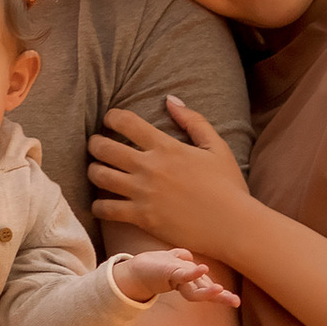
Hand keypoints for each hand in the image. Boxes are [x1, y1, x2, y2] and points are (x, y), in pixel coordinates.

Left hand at [88, 96, 252, 264]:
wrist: (233, 226)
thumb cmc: (228, 186)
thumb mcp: (216, 146)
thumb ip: (193, 120)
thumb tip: (170, 99)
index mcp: (166, 147)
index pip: (125, 122)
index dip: (111, 117)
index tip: (110, 121)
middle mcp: (149, 167)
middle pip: (103, 148)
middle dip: (95, 143)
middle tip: (97, 146)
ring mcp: (143, 193)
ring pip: (99, 176)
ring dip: (94, 171)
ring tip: (98, 172)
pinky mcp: (141, 218)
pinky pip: (105, 209)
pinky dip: (98, 206)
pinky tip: (102, 204)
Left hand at [108, 246, 240, 309]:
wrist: (135, 271)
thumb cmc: (154, 268)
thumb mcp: (171, 260)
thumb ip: (181, 259)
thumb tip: (189, 257)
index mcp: (189, 280)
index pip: (206, 287)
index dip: (219, 294)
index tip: (236, 301)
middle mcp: (186, 282)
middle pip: (205, 290)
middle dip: (220, 297)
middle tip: (236, 302)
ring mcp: (178, 278)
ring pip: (196, 287)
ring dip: (209, 291)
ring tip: (221, 291)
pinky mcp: (170, 273)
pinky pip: (184, 273)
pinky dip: (193, 273)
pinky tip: (203, 269)